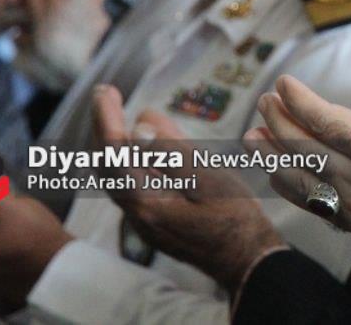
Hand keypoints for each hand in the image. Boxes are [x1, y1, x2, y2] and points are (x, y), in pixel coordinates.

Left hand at [91, 85, 284, 293]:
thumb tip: (140, 125)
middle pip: (107, 164)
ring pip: (116, 175)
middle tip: (106, 94)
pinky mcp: (154, 221)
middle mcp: (137, 212)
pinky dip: (127, 159)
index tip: (105, 92)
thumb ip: (171, 152)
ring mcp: (143, 219)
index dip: (107, 118)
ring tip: (115, 113)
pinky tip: (138, 147)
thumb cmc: (234, 218)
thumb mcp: (208, 178)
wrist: (246, 259)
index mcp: (147, 200)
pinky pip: (130, 184)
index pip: (114, 153)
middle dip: (104, 126)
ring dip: (113, 142)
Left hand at [245, 71, 350, 260]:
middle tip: (264, 101)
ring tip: (252, 138)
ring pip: (300, 181)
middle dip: (278, 122)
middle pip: (303, 149)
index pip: (325, 120)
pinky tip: (282, 176)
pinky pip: (313, 205)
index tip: (283, 83)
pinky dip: (290, 187)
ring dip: (271, 157)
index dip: (298, 100)